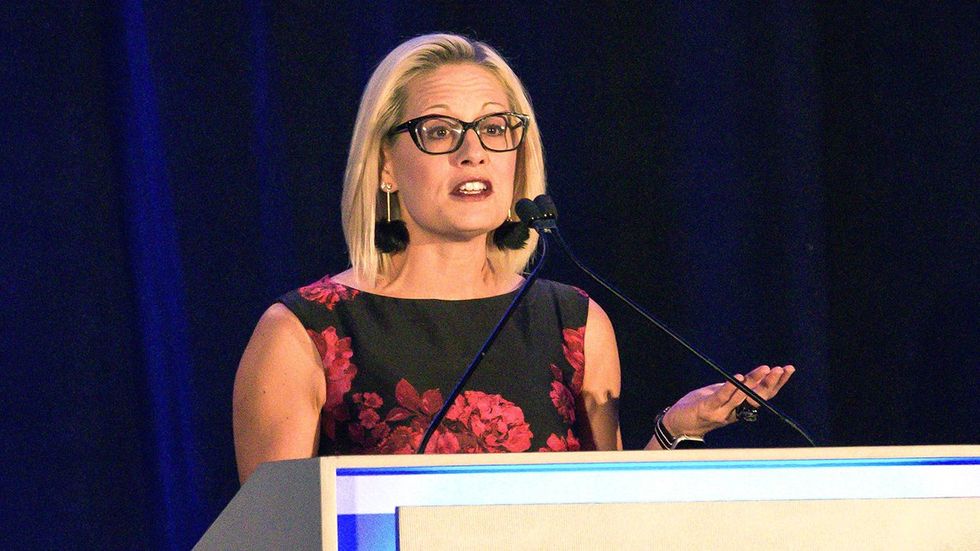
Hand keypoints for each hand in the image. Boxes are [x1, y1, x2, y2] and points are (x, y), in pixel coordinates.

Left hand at [662, 365, 794, 438]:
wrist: (677, 424)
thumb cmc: (699, 407)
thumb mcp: (720, 395)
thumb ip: (735, 389)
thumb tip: (753, 376)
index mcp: (740, 409)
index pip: (763, 396)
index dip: (776, 384)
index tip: (788, 370)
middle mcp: (734, 413)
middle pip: (757, 398)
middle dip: (770, 383)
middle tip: (781, 370)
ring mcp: (721, 412)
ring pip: (741, 397)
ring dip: (754, 382)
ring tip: (765, 369)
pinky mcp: (706, 409)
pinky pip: (720, 397)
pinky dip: (729, 387)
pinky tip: (737, 377)